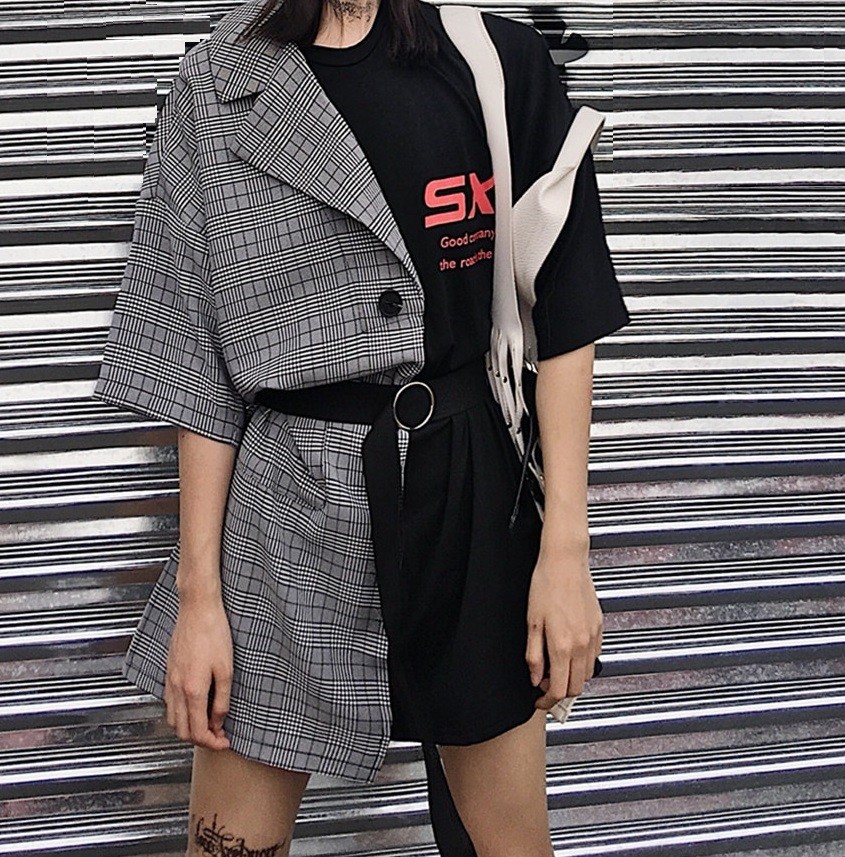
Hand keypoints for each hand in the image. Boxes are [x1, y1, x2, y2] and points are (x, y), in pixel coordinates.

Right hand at [164, 590, 232, 749]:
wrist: (197, 608)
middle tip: (219, 735)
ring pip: (172, 719)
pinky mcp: (169, 671)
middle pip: (182, 730)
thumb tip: (219, 721)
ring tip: (209, 723)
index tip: (225, 741)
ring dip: (188, 727)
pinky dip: (181, 713)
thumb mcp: (226, 669)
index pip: (198, 731)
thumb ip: (222, 699)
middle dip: (200, 739)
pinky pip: (170, 703)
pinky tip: (195, 705)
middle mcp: (177, 688)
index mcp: (192, 690)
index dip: (212, 742)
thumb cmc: (214, 633)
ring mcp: (170, 680)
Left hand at [525, 544, 602, 709]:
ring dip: (572, 678)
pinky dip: (583, 662)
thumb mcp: (531, 622)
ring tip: (555, 666)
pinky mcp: (599, 627)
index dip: (546, 701)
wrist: (565, 562)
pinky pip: (594, 656)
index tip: (538, 700)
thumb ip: (534, 655)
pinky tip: (569, 651)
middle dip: (559, 692)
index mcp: (562, 646)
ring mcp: (593, 637)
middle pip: (575, 687)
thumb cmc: (545, 585)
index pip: (558, 690)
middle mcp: (581, 645)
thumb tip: (535, 678)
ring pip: (587, 674)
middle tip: (543, 683)